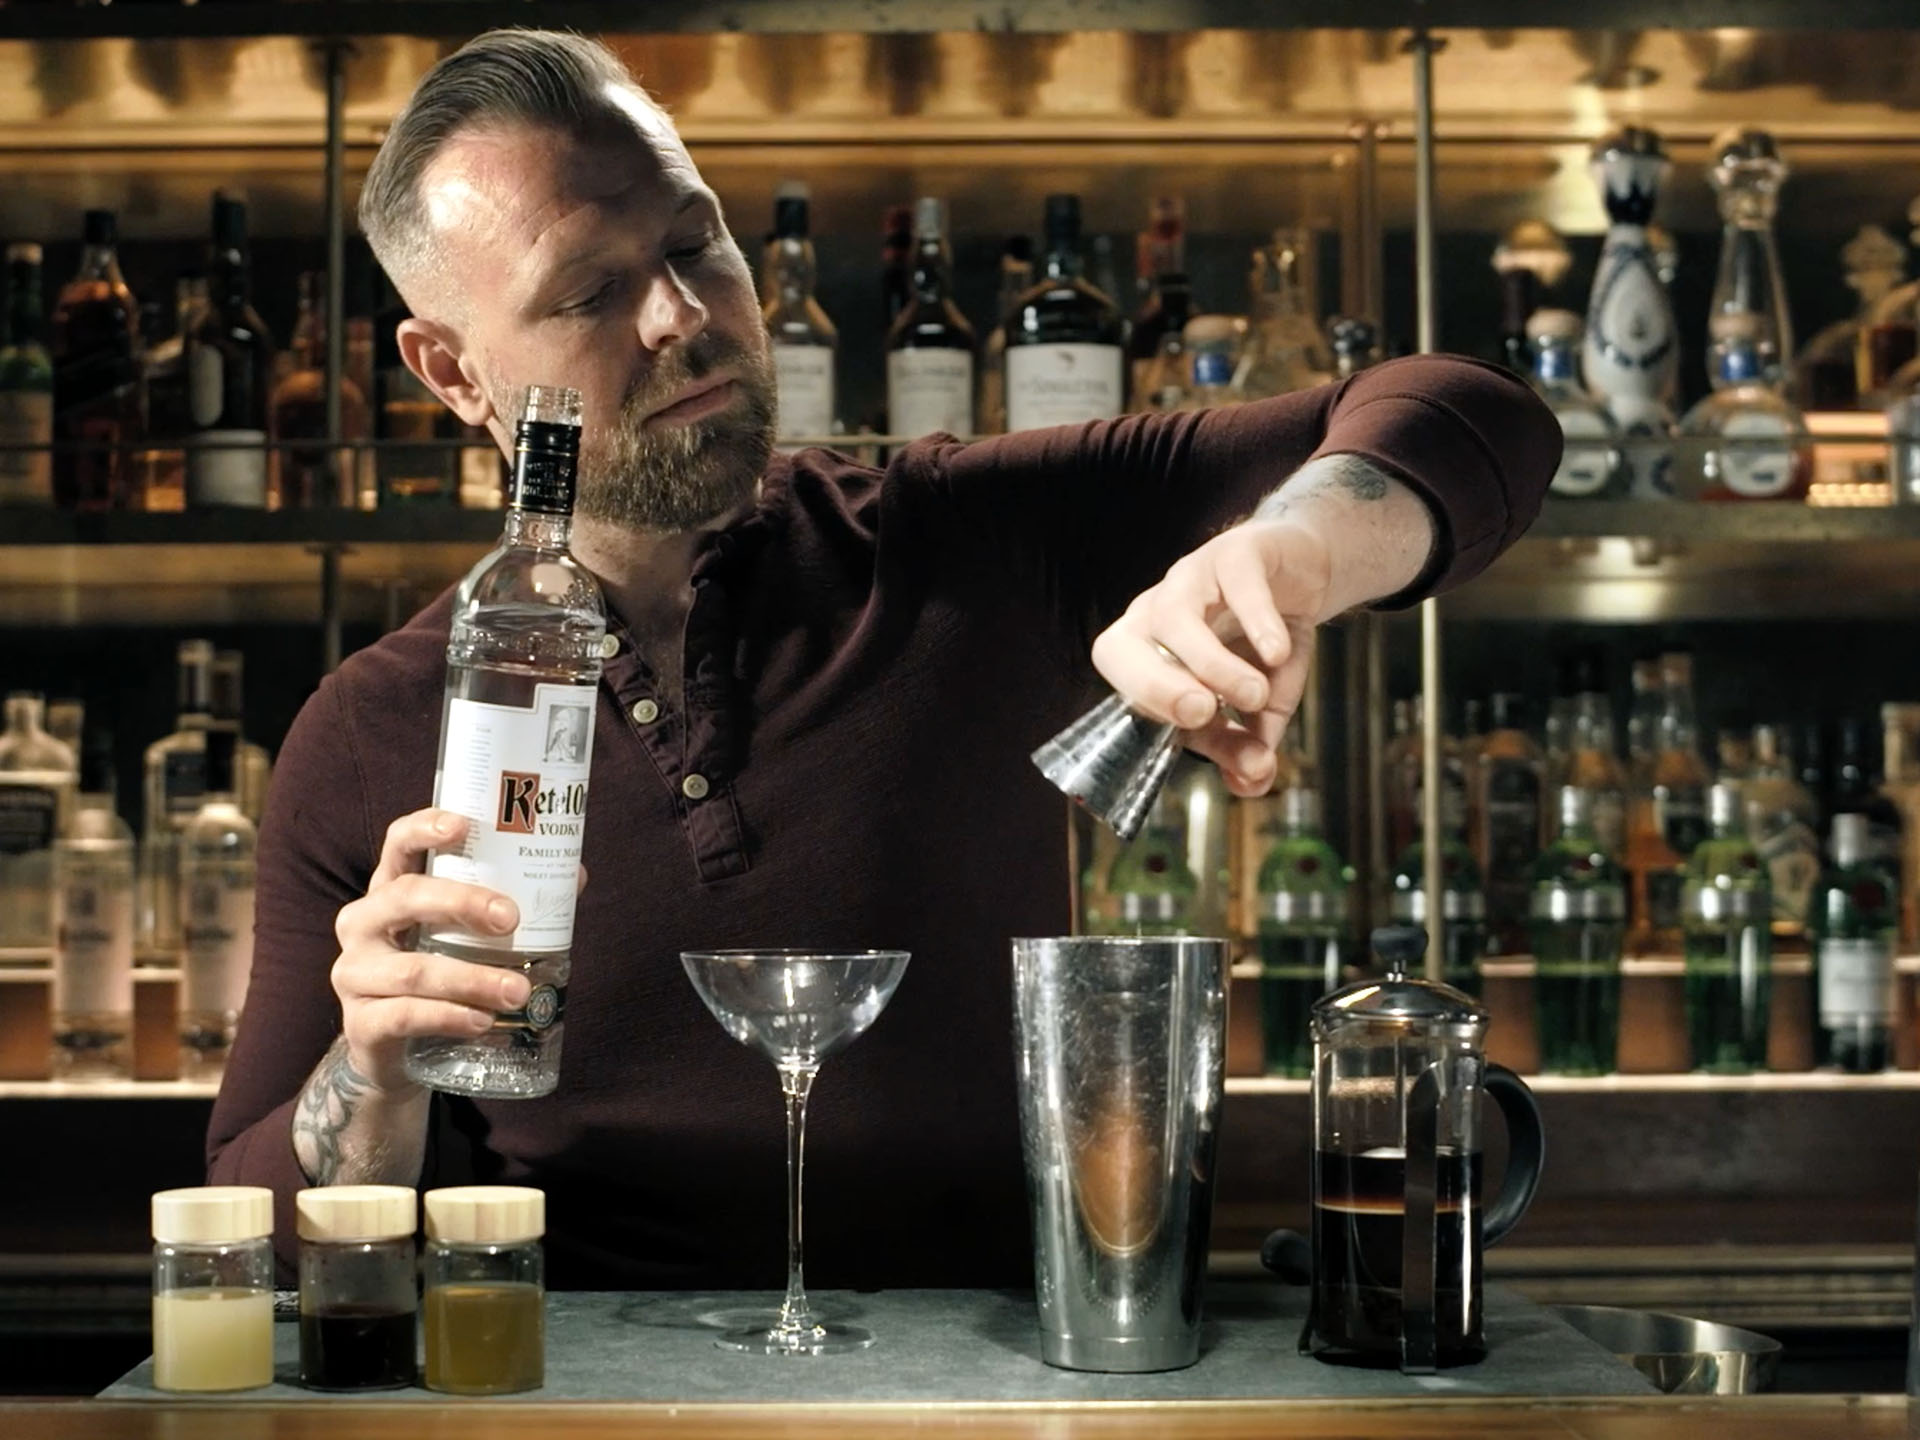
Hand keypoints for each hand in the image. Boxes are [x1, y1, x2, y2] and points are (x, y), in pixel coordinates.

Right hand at [329, 807, 533, 1093]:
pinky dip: (449, 1017)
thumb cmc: (438, 972)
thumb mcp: (464, 934)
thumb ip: (510, 904)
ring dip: (472, 979)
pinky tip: (482, 1021)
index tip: (462, 825)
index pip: (398, 844)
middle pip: (406, 896)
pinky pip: (404, 1016)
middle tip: (511, 919)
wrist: (395, 1049)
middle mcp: (363, 924)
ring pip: (414, 969)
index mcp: (390, 889)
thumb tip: (573, 876)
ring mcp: (355, 974)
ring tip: (518, 990)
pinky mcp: (360, 1023)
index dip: (424, 828)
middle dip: (462, 903)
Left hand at [1090, 518, 1330, 797]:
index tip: (1204, 739)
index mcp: (1148, 654)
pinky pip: (1236, 583)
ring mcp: (1190, 579)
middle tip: (1202, 715)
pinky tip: (1276, 653)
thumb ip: (1250, 743)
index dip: (1155, 717)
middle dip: (1154, 688)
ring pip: (1174, 617)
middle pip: (1118, 648)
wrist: (1302, 572)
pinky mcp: (1234, 553)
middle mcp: (1155, 615)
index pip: (1126, 690)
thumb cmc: (1263, 643)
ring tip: (1254, 695)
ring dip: (1212, 664)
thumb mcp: (1261, 701)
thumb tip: (1252, 784)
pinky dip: (1255, 620)